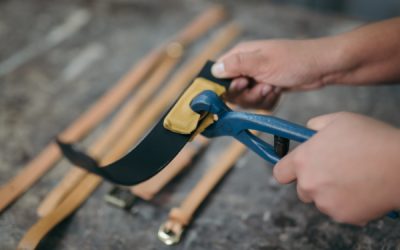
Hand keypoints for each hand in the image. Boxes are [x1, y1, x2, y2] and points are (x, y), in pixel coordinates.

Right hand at [212, 39, 338, 108]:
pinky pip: (259, 104)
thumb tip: (214, 70)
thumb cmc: (295, 60)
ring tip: (273, 87)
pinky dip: (269, 101)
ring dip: (260, 98)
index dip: (225, 86)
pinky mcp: (266, 89)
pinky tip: (278, 91)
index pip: (219, 73)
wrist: (322, 68)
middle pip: (232, 92)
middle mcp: (246, 67)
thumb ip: (236, 65)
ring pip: (246, 100)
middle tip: (262, 86)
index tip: (239, 88)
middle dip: (247, 95)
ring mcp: (257, 79)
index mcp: (241, 55)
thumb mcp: (263, 62)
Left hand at [273, 112, 399, 224]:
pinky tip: (362, 188)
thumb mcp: (339, 120)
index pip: (280, 173)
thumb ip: (315, 126)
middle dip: (313, 181)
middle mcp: (309, 184)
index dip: (287, 170)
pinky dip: (347, 203)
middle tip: (333, 170)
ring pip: (321, 200)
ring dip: (330, 193)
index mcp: (303, 160)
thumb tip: (307, 131)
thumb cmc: (371, 138)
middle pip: (301, 189)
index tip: (295, 169)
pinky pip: (339, 211)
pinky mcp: (343, 216)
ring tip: (352, 177)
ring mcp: (325, 203)